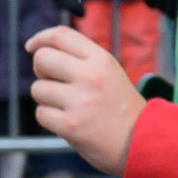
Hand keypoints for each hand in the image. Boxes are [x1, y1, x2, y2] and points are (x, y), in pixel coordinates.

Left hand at [28, 25, 144, 174]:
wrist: (145, 142)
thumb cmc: (124, 109)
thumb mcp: (111, 74)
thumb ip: (83, 61)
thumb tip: (43, 53)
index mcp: (102, 60)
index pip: (61, 35)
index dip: (40, 38)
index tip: (32, 46)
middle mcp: (90, 76)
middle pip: (42, 59)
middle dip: (41, 70)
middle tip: (54, 82)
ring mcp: (80, 101)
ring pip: (38, 89)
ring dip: (46, 98)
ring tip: (68, 106)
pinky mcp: (71, 125)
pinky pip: (41, 114)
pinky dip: (50, 119)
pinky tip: (68, 122)